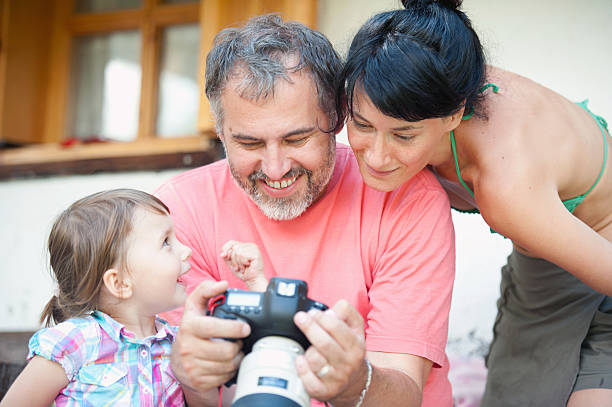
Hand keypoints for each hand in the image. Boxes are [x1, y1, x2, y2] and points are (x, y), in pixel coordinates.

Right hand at [171, 280, 250, 394]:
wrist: (178, 360)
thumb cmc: (192, 329)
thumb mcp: (194, 306)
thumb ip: (206, 290)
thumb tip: (223, 284)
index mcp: (189, 326)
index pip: (212, 327)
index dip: (232, 328)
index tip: (245, 327)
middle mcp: (188, 347)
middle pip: (225, 351)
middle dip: (239, 345)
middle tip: (242, 340)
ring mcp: (192, 366)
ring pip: (227, 365)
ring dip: (238, 357)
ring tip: (237, 350)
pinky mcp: (198, 381)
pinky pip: (224, 377)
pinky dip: (231, 370)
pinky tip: (229, 362)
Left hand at [220, 240, 266, 290]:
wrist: (251, 281)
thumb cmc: (242, 273)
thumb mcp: (231, 263)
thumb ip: (226, 257)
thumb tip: (222, 254)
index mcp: (244, 246)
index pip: (231, 242)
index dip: (226, 249)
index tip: (225, 257)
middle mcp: (250, 245)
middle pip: (234, 247)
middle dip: (233, 259)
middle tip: (238, 267)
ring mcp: (254, 249)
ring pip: (238, 251)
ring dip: (238, 262)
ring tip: (243, 268)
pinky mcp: (256, 253)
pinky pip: (243, 255)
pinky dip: (242, 263)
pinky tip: (247, 266)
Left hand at [293, 300, 367, 404]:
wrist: (357, 381)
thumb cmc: (351, 349)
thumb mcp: (356, 327)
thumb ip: (345, 311)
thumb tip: (328, 310)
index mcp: (356, 344)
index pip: (336, 327)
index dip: (321, 317)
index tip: (312, 313)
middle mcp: (347, 362)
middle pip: (324, 343)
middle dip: (309, 327)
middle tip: (300, 318)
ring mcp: (336, 378)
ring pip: (314, 360)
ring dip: (307, 350)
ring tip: (309, 347)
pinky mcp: (325, 391)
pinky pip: (309, 380)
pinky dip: (302, 369)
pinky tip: (301, 360)